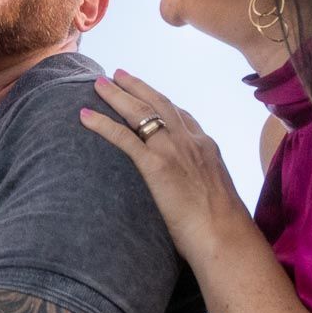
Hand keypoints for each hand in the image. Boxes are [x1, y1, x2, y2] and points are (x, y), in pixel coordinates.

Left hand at [79, 69, 246, 252]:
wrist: (226, 237)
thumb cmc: (223, 228)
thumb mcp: (217, 196)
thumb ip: (201, 186)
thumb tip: (190, 195)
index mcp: (206, 147)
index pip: (182, 116)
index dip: (162, 101)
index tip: (149, 93)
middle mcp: (190, 141)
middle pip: (159, 103)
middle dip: (137, 87)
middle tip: (118, 74)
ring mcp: (172, 150)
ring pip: (140, 112)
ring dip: (117, 95)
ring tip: (99, 83)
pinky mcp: (155, 165)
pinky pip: (123, 137)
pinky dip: (102, 123)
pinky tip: (85, 116)